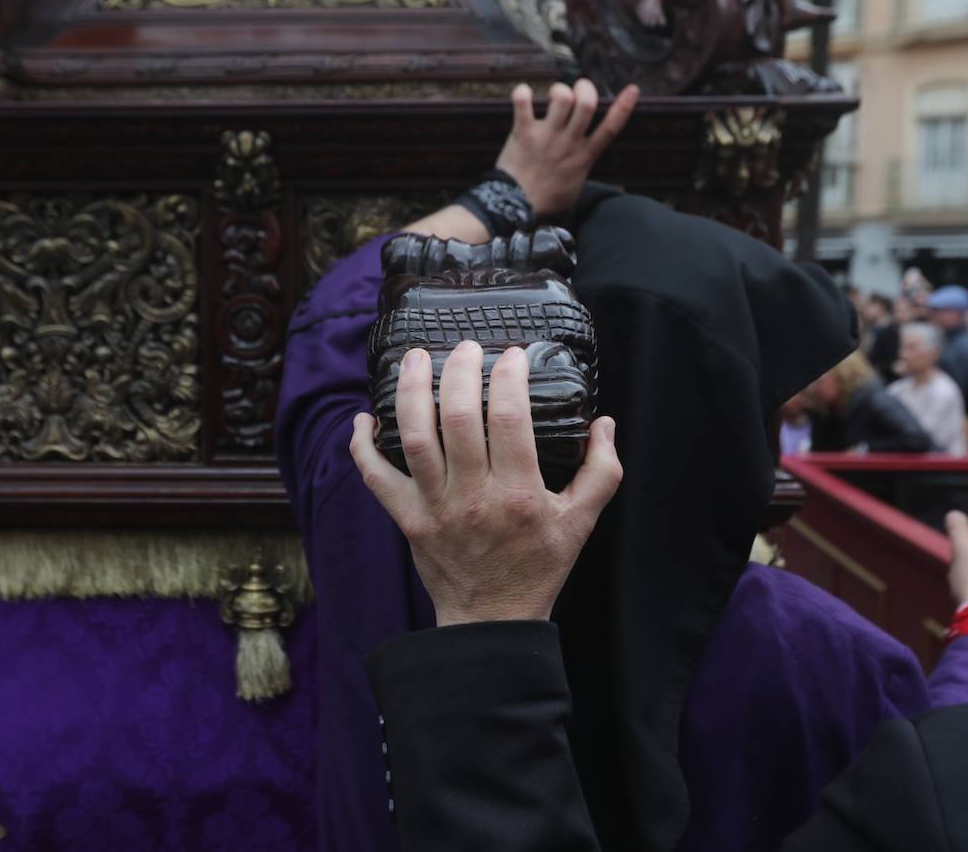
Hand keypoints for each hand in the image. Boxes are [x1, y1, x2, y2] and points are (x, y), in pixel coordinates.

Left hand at [350, 342, 622, 625]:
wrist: (492, 621)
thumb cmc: (538, 567)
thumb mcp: (582, 523)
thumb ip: (600, 471)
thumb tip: (604, 423)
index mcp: (519, 493)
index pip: (510, 418)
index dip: (509, 377)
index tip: (512, 355)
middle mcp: (473, 497)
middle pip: (458, 418)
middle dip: (459, 372)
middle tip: (465, 347)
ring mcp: (435, 507)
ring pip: (414, 438)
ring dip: (411, 392)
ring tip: (415, 359)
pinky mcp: (407, 519)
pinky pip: (374, 478)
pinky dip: (362, 446)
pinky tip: (364, 418)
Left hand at [495, 79, 639, 217]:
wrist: (517, 207)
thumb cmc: (547, 200)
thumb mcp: (575, 187)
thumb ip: (583, 167)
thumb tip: (587, 158)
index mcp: (584, 155)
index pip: (610, 129)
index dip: (623, 107)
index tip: (632, 90)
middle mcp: (568, 142)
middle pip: (586, 104)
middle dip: (586, 88)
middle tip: (579, 88)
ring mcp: (546, 136)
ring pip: (561, 98)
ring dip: (559, 89)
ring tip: (553, 95)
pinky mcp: (523, 133)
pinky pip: (523, 103)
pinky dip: (522, 93)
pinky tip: (523, 93)